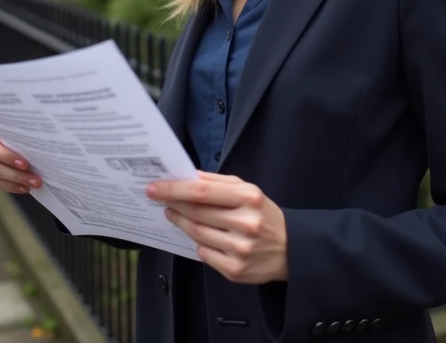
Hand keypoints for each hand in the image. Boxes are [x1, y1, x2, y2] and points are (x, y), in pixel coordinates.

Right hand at [0, 131, 42, 194]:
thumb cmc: (25, 138)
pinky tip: (24, 188)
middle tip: (35, 180)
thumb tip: (42, 145)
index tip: (26, 164)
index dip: (8, 157)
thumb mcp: (25, 136)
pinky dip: (11, 187)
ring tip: (31, 185)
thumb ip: (27, 139)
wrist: (22, 147)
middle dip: (16, 175)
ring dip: (15, 183)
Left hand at [148, 172, 287, 283]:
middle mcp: (245, 223)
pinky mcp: (235, 270)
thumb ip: (218, 182)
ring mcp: (239, 249)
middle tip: (159, 198)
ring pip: (197, 233)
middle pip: (196, 213)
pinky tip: (197, 234)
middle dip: (173, 204)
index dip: (175, 189)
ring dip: (180, 222)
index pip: (202, 192)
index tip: (156, 187)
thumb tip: (188, 176)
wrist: (290, 249)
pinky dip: (197, 242)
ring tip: (174, 213)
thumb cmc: (264, 216)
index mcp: (248, 198)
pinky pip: (204, 253)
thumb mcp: (248, 191)